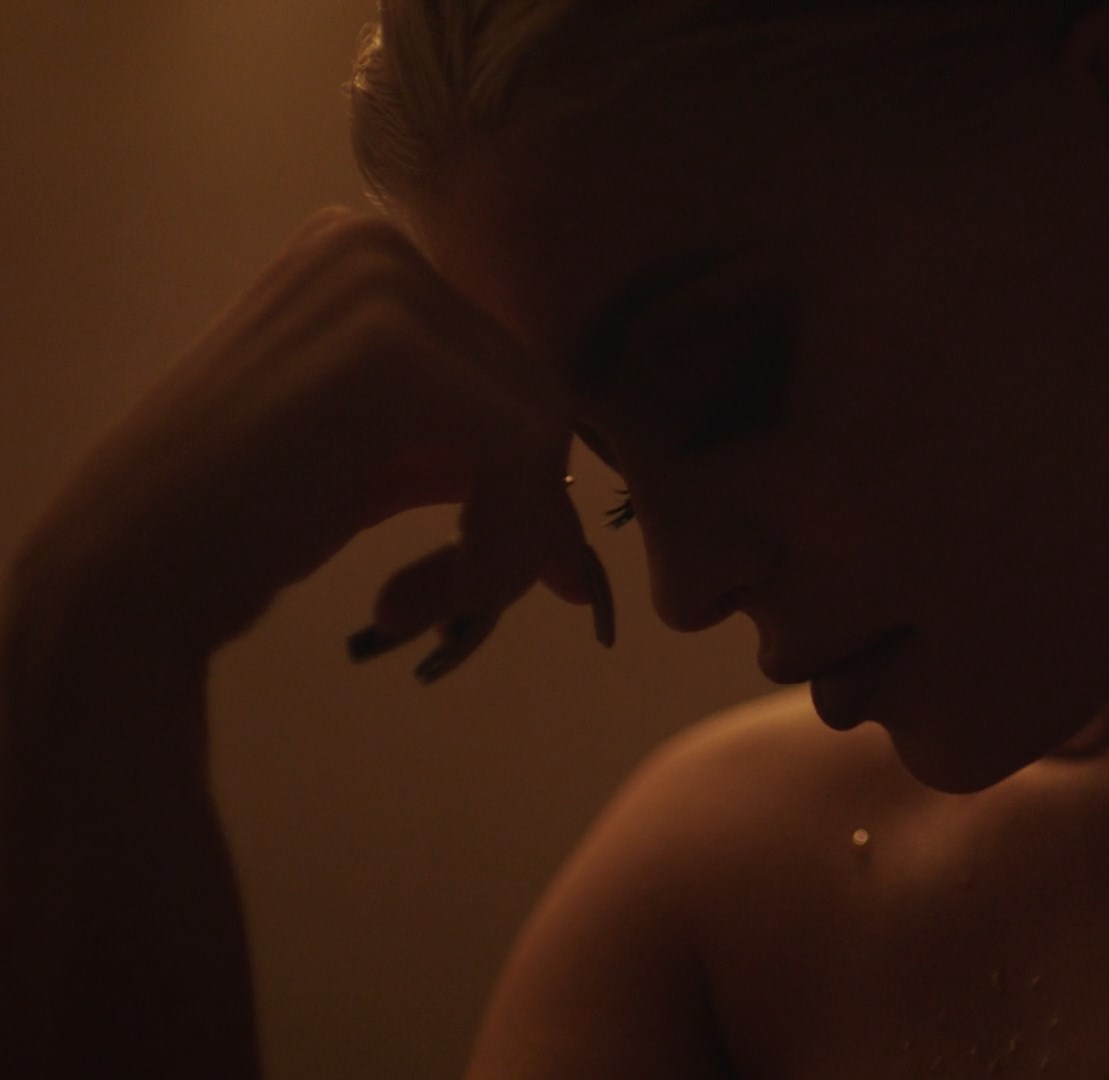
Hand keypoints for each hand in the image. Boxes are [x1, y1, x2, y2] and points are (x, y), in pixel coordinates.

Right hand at [10, 206, 611, 680]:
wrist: (127, 572)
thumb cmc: (244, 521)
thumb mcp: (383, 461)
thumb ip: (476, 461)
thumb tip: (586, 559)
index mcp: (371, 254)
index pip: (514, 368)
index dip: (521, 484)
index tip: (478, 574)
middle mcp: (377, 243)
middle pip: (541, 394)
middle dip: (522, 519)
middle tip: (453, 604)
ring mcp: (381, 285)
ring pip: (545, 427)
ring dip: (512, 544)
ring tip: (432, 607)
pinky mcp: (392, 351)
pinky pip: (524, 453)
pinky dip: (500, 545)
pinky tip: (418, 599)